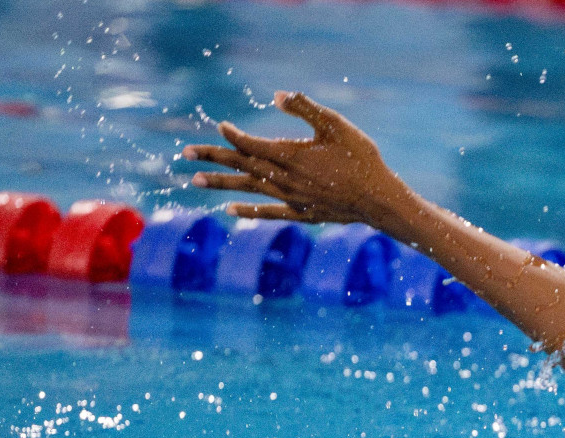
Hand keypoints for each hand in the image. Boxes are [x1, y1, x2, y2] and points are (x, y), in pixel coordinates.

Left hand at [182, 91, 412, 232]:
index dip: (233, 135)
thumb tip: (276, 96)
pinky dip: (248, 211)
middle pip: (241, 165)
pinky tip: (229, 210)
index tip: (221, 126)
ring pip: (248, 189)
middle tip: (185, 154)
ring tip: (195, 180)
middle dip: (212, 158)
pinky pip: (269, 212)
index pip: (250, 144)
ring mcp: (291, 198)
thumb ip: (305, 108)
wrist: (379, 200)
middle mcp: (284, 178)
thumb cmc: (361, 158)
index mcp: (290, 155)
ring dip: (220, 184)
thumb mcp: (336, 125)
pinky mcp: (301, 213)